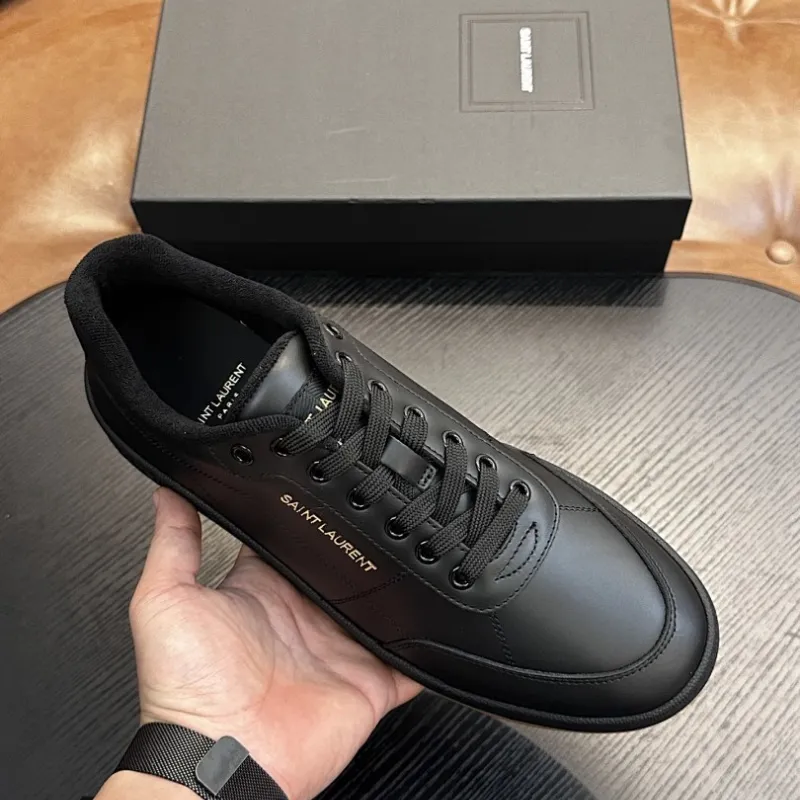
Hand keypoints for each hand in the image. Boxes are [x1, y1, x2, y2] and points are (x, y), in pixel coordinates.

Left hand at [126, 488, 419, 799]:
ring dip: (397, 589)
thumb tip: (166, 491)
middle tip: (388, 511)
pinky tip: (441, 622)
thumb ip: (174, 544)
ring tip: (422, 552)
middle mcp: (304, 617)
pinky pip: (411, 662)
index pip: (292, 541)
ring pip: (380, 608)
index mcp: (263, 592)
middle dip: (364, 545)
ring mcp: (340, 650)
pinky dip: (428, 648)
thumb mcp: (165, 601)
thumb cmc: (187, 691)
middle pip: (343, 569)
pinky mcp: (370, 683)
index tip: (330, 485)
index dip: (309, 516)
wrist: (221, 763)